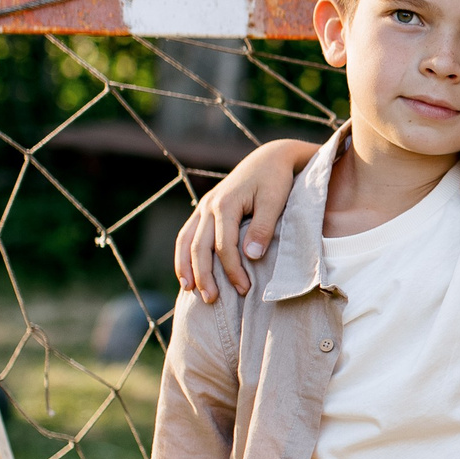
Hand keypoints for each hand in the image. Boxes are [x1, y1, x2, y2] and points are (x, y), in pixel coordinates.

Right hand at [175, 139, 312, 301]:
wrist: (269, 158)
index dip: (233, 270)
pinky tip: (186, 272)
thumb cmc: (275, 180)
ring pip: (186, 240)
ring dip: (186, 267)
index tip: (245, 289)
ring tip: (189, 291)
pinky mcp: (204, 210)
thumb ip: (263, 228)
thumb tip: (251, 257)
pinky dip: (184, 254)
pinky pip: (187, 234)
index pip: (224, 246)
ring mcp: (203, 207)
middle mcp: (208, 205)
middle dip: (204, 275)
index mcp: (225, 204)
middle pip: (199, 246)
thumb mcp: (275, 201)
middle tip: (212, 300)